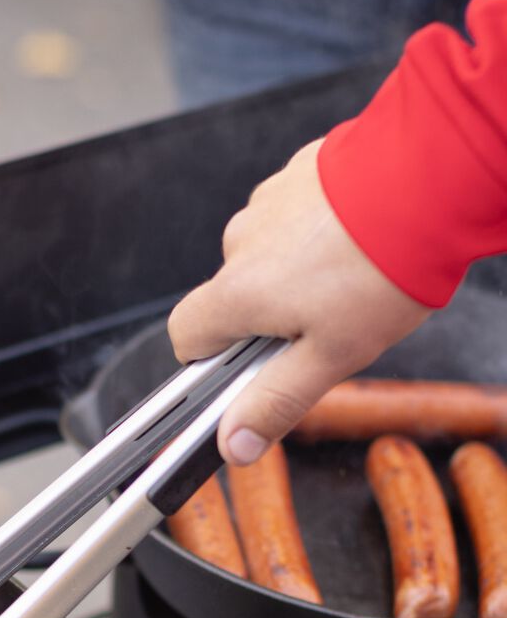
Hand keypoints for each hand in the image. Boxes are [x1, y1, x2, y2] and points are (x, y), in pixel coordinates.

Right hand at [169, 139, 430, 464]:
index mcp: (237, 293)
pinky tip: (358, 236)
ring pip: (267, 253)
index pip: (184, 334)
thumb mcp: (333, 355)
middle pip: (232, 295)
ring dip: (295, 268)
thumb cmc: (384, 268)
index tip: (246, 366)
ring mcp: (269, 201)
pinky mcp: (300, 171)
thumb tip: (233, 445)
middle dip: (268, 313)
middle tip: (325, 324)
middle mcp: (240, 243)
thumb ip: (275, 402)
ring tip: (352, 273)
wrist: (433, 176)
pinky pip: (296, 213)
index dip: (209, 357)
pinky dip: (318, 229)